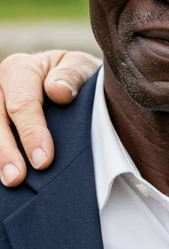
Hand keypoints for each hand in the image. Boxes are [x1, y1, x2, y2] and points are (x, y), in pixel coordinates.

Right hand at [0, 50, 100, 185]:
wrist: (72, 81)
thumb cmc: (76, 76)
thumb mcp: (81, 67)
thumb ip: (72, 75)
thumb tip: (58, 91)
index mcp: (20, 69)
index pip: (22, 104)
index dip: (31, 133)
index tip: (43, 160)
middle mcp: (0, 86)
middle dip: (7, 152)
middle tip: (17, 178)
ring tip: (10, 181)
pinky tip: (3, 176)